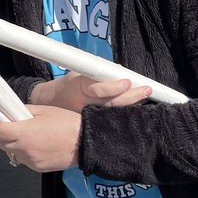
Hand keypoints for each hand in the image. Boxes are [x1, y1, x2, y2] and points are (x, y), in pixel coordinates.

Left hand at [0, 104, 81, 172]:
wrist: (86, 143)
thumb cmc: (66, 123)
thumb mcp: (43, 110)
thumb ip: (23, 112)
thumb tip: (10, 113)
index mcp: (23, 133)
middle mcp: (24, 149)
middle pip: (0, 142)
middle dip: (1, 133)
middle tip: (10, 125)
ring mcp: (30, 161)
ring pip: (11, 152)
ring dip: (12, 144)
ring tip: (26, 135)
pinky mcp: (37, 168)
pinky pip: (23, 159)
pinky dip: (24, 152)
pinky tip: (36, 145)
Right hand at [30, 72, 150, 112]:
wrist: (51, 105)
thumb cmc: (68, 86)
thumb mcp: (77, 74)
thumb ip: (97, 72)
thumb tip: (118, 70)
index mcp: (78, 88)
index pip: (96, 89)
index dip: (112, 87)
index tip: (127, 82)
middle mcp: (84, 106)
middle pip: (110, 103)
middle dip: (130, 97)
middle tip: (146, 90)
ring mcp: (87, 119)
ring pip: (113, 114)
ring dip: (131, 106)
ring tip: (146, 98)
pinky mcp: (92, 127)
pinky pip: (111, 122)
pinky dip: (125, 116)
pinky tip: (138, 111)